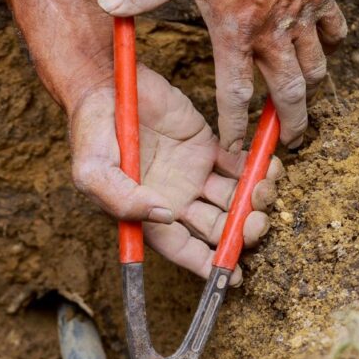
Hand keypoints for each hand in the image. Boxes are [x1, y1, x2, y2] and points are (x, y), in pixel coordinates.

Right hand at [70, 66, 281, 281]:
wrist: (102, 83)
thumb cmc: (90, 131)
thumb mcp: (92, 171)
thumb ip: (122, 199)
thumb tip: (165, 217)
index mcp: (148, 214)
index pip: (184, 249)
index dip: (209, 265)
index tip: (233, 275)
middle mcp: (175, 200)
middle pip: (217, 228)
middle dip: (241, 231)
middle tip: (257, 222)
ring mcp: (193, 174)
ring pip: (233, 199)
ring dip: (254, 200)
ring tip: (266, 188)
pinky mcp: (206, 146)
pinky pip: (238, 164)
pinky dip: (257, 168)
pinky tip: (268, 166)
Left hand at [98, 0, 346, 149]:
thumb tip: (109, 4)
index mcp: (234, 30)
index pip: (234, 92)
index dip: (235, 124)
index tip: (234, 145)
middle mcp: (272, 30)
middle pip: (288, 91)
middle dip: (292, 121)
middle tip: (291, 141)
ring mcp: (302, 13)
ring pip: (314, 64)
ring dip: (309, 85)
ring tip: (303, 98)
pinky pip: (334, 27)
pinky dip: (331, 41)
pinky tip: (324, 47)